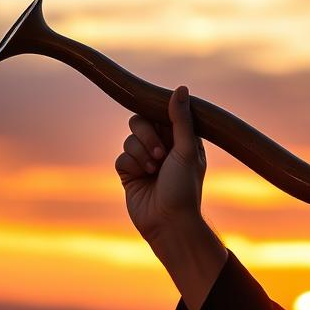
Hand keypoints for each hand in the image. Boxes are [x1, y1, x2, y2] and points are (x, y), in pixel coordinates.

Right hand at [115, 85, 205, 244]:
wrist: (169, 222)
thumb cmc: (184, 187)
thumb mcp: (187, 150)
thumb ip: (181, 119)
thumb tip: (181, 88)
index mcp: (181, 140)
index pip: (162, 113)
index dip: (159, 117)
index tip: (163, 126)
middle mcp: (163, 148)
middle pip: (140, 121)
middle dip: (148, 136)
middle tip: (161, 154)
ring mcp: (145, 160)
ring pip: (129, 139)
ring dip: (141, 154)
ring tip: (154, 171)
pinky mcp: (129, 174)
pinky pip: (121, 157)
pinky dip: (131, 166)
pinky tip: (142, 179)